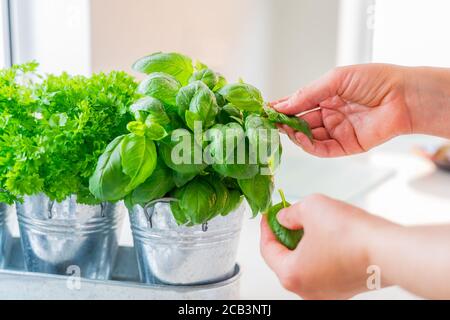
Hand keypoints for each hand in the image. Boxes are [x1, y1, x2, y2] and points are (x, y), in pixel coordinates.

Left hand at [260, 194, 392, 299]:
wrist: (388, 249)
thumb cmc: (351, 235)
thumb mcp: (310, 208)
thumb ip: (291, 213)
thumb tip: (285, 217)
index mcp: (292, 275)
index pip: (267, 250)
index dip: (267, 228)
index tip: (270, 215)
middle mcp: (307, 290)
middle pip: (285, 259)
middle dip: (285, 236)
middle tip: (287, 217)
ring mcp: (327, 292)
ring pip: (305, 264)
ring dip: (302, 244)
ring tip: (308, 223)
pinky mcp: (344, 289)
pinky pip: (323, 269)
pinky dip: (319, 253)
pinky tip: (326, 236)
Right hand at [272, 64, 413, 156]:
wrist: (403, 96)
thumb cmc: (374, 80)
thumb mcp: (335, 80)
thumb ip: (308, 93)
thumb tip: (283, 104)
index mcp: (326, 96)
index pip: (298, 104)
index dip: (282, 107)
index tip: (266, 109)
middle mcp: (329, 115)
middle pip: (300, 122)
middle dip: (284, 122)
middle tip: (270, 122)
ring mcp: (336, 131)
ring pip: (308, 137)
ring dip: (294, 134)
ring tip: (283, 129)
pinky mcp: (345, 146)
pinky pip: (322, 149)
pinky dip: (308, 146)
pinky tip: (300, 138)